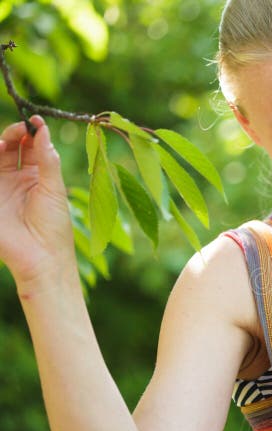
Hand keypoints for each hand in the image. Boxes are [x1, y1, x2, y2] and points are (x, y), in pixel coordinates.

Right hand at [0, 116, 73, 285]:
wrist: (41, 256)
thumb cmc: (54, 225)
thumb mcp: (54, 188)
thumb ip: (47, 160)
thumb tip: (44, 130)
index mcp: (38, 176)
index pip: (31, 146)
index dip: (33, 132)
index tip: (36, 121)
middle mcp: (16, 178)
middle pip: (10, 146)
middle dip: (15, 133)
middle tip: (23, 129)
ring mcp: (0, 186)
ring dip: (0, 143)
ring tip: (6, 143)